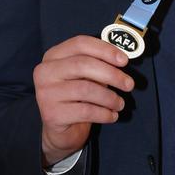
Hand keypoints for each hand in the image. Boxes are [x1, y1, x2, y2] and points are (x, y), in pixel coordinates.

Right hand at [34, 35, 134, 164]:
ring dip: (110, 97)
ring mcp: (46, 93)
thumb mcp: (85, 77)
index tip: (124, 61)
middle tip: (129, 84)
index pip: (80, 44)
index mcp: (53, 56)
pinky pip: (86, 111)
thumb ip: (98, 65)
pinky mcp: (52, 114)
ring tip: (120, 104)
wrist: (60, 131)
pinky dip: (104, 113)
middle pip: (83, 64)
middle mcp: (45, 72)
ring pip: (86, 89)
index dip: (104, 50)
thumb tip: (122, 60)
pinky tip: (112, 116)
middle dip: (111, 74)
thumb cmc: (76, 98)